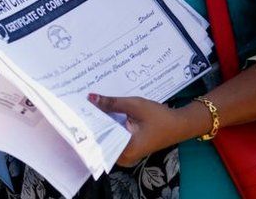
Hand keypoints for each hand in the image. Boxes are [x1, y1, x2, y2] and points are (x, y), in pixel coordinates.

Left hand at [89, 94, 210, 166]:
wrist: (180, 124)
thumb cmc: (159, 117)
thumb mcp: (134, 106)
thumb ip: (112, 103)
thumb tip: (90, 98)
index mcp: (126, 151)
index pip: (99, 140)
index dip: (87, 125)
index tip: (76, 112)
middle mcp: (124, 157)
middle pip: (101, 139)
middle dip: (92, 122)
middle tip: (78, 106)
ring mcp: (126, 153)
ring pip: (106, 137)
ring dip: (100, 123)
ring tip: (86, 107)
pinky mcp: (128, 147)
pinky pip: (113, 136)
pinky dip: (108, 125)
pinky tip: (100, 112)